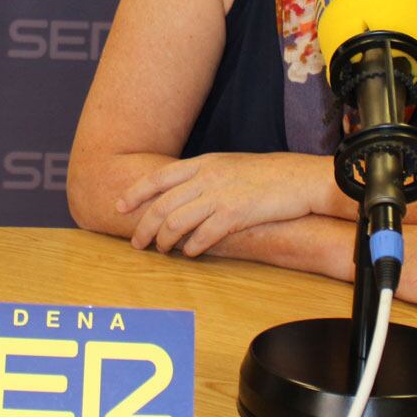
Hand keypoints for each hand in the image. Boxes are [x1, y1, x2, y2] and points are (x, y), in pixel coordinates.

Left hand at [117, 154, 317, 256]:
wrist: (297, 178)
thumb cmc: (264, 174)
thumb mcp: (228, 166)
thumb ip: (203, 176)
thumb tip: (180, 192)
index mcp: (203, 163)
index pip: (158, 177)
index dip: (135, 193)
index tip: (119, 207)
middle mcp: (206, 177)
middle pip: (162, 204)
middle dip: (144, 226)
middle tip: (136, 243)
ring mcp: (220, 195)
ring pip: (176, 222)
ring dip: (164, 240)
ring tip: (162, 250)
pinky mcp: (234, 215)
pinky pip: (203, 235)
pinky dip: (192, 247)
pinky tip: (190, 253)